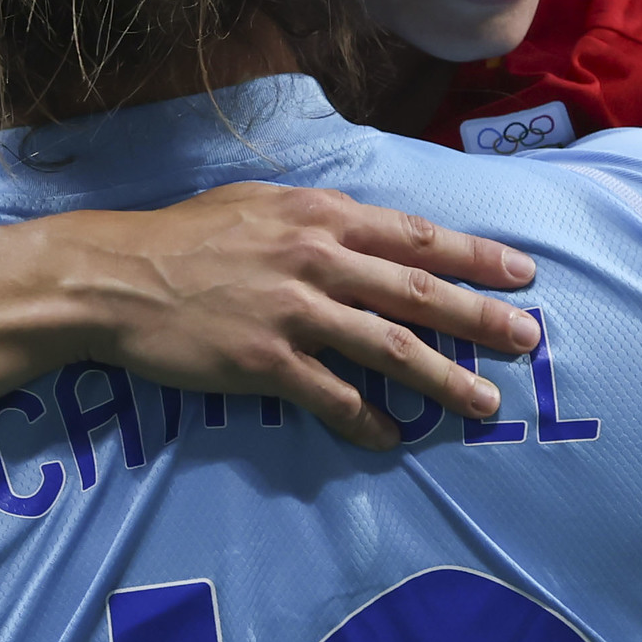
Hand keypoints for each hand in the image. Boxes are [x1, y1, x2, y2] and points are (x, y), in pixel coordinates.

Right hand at [45, 183, 540, 450]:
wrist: (113, 277)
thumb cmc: (183, 235)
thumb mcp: (258, 202)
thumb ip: (317, 215)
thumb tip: (364, 225)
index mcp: (321, 217)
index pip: (417, 237)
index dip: (476, 257)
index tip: (522, 275)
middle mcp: (317, 260)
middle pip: (420, 294)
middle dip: (482, 319)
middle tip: (528, 341)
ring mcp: (293, 313)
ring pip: (390, 350)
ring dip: (443, 381)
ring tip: (483, 405)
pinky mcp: (265, 363)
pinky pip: (331, 397)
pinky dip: (367, 421)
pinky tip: (392, 439)